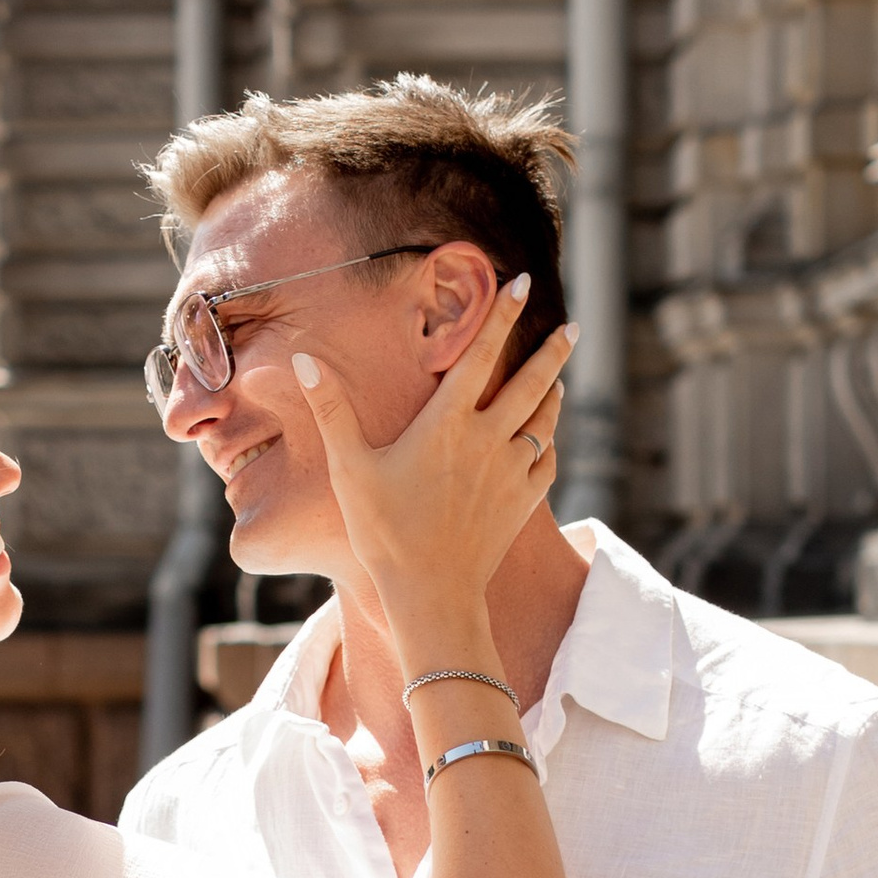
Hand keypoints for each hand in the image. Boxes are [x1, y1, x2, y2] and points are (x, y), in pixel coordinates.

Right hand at [290, 290, 572, 633]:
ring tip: (559, 379)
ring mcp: (511, 473)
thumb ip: (332, 410)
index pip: (481, 355)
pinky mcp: (522, 503)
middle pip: (531, 383)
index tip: (522, 283)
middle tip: (571, 328)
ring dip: (552, 394)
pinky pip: (545, 463)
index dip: (502, 315)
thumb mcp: (350, 468)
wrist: (431, 595)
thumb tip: (306, 359)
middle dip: (552, 351)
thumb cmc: (384, 531)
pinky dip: (548, 445)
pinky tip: (545, 441)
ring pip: (543, 422)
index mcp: (448, 424)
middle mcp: (489, 440)